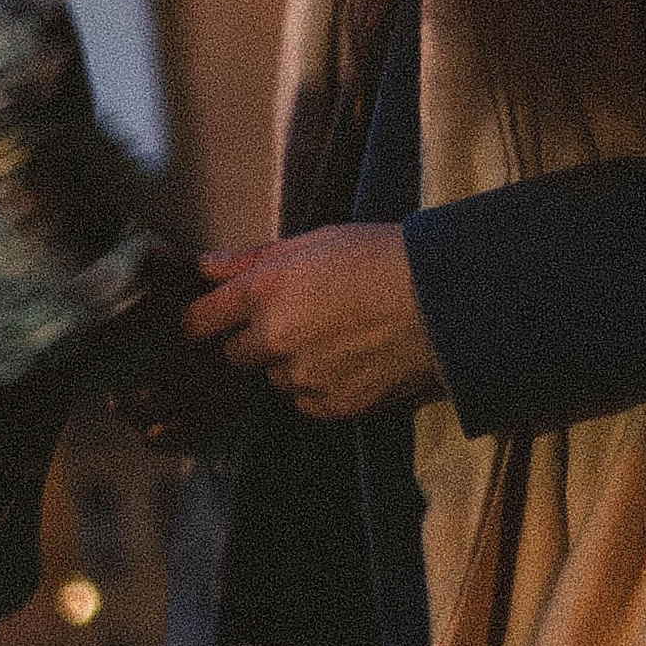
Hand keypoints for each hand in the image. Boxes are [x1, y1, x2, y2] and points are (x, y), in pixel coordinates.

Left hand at [183, 224, 444, 420]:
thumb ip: (253, 258)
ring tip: (341, 339)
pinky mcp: (332, 405)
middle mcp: (275, 336)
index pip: (198, 321)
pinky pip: (308, 401)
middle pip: (236, 354)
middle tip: (302, 321)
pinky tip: (355, 362)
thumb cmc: (384, 257)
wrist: (446, 299)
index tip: (207, 325)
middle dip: (258, 340)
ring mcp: (303, 375)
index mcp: (266, 288)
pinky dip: (323, 387)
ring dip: (294, 364)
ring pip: (277, 378)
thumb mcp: (317, 240)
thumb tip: (202, 266)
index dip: (199, 324)